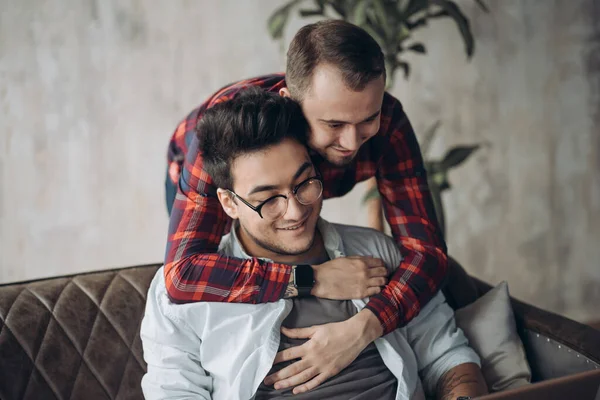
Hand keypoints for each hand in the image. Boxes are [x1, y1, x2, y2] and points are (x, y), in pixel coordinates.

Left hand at [263, 310, 382, 393]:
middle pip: (292, 369)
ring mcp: (322, 367)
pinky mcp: (330, 372)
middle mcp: (313, 358)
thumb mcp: (315, 328)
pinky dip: (306, 387)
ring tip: (277, 386)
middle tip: (266, 381)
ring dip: (288, 383)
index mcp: (309, 346)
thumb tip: (283, 329)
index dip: (276, 359)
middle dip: (278, 375)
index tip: (266, 363)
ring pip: (302, 377)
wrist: (355, 335)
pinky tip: (296, 391)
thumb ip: (298, 332)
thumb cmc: (335, 329)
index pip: (288, 354)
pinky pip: (316, 382)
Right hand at [311, 256, 387, 299]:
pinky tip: (374, 289)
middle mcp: (365, 272)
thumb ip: (359, 258)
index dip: (381, 264)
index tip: (380, 267)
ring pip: (382, 282)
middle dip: (384, 272)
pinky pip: (376, 291)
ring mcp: (364, 283)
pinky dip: (378, 289)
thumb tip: (371, 258)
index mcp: (361, 262)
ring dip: (382, 281)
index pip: (380, 262)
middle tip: (382, 275)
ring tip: (379, 282)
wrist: (320, 280)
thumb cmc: (331, 268)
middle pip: (383, 272)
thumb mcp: (345, 259)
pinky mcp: (361, 293)